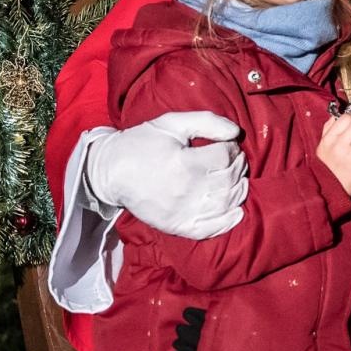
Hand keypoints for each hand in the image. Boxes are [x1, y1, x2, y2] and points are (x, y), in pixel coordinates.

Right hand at [84, 111, 246, 238]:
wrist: (112, 172)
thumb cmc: (143, 143)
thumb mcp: (172, 123)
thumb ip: (206, 121)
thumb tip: (235, 133)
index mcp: (184, 162)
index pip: (225, 157)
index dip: (233, 149)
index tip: (229, 144)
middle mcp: (185, 190)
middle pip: (228, 179)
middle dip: (239, 166)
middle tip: (236, 159)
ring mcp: (182, 211)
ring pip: (225, 203)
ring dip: (238, 190)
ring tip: (236, 178)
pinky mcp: (177, 226)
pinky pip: (210, 229)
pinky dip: (229, 221)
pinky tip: (237, 210)